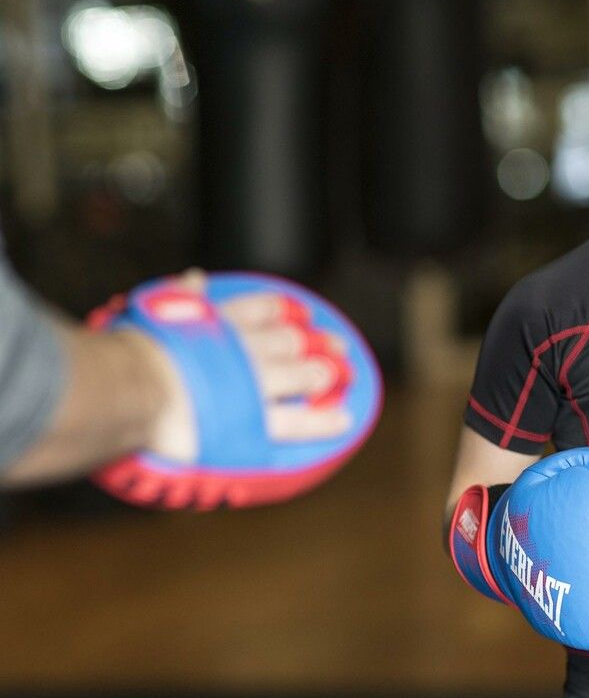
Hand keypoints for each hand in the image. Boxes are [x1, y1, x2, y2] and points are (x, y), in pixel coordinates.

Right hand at [136, 270, 352, 462]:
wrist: (138, 384)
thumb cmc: (136, 351)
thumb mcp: (159, 311)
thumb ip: (181, 296)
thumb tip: (194, 276)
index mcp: (219, 322)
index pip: (260, 309)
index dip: (284, 311)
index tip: (301, 313)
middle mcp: (245, 349)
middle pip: (289, 341)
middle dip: (316, 342)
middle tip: (338, 344)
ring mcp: (255, 383)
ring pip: (300, 375)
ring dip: (322, 373)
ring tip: (342, 374)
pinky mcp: (256, 418)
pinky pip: (297, 421)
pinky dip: (323, 420)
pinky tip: (343, 419)